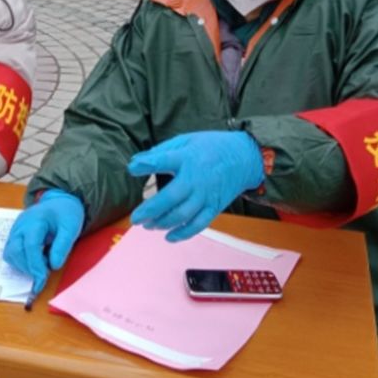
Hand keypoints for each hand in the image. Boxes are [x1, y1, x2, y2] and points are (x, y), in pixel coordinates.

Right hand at [3, 189, 84, 293]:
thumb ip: (62, 246)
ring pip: (10, 254)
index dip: (35, 265)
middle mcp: (21, 225)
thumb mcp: (71, 228)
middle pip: (15, 251)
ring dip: (23, 266)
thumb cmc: (65, 214)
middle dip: (28, 268)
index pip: (30, 245)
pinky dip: (21, 262)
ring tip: (41, 264)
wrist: (59, 203)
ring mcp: (15, 230)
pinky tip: (35, 260)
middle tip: (44, 273)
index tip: (42, 280)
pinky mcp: (14, 236)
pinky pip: (11, 253)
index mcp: (36, 220)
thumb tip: (54, 266)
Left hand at [127, 131, 263, 241]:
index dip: (146, 165)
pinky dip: (183, 233)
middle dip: (150, 210)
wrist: (245, 157)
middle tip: (135, 218)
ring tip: (148, 225)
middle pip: (170, 198)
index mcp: (188, 158)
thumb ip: (160, 152)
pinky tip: (169, 237)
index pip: (164, 161)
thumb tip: (135, 162)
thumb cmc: (211, 147)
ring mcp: (206, 196)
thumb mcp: (186, 140)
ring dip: (162, 223)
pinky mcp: (214, 207)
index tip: (132, 169)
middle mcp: (196, 179)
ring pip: (182, 215)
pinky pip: (198, 225)